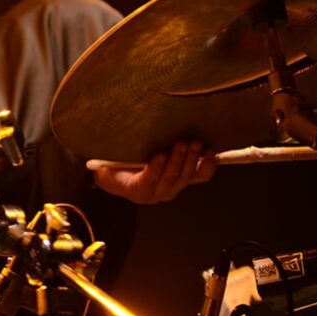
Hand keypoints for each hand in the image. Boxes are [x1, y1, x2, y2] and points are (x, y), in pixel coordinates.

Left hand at [92, 138, 216, 203]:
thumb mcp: (159, 145)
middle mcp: (169, 189)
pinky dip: (156, 167)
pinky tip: (159, 155)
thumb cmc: (134, 155)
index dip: (208, 164)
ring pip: (170, 177)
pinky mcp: (138, 192)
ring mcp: (154, 193)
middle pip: (185, 174)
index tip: (211, 149)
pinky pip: (150, 179)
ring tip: (181, 143)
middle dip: (192, 156)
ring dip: (177, 160)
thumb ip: (175, 142)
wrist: (104, 167)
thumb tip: (194, 121)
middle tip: (194, 140)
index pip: (201, 175)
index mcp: (178, 179)